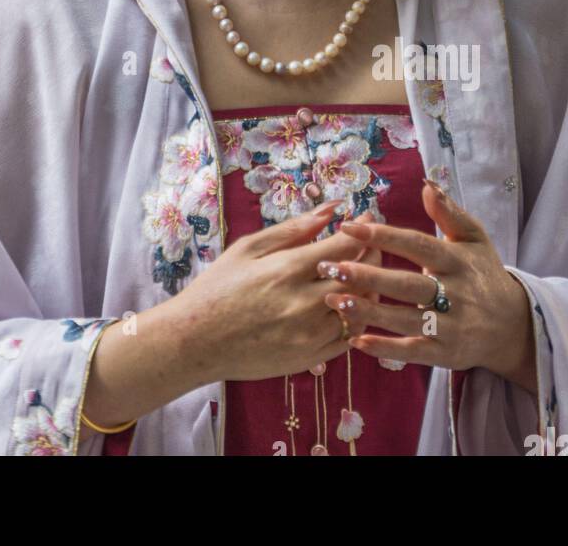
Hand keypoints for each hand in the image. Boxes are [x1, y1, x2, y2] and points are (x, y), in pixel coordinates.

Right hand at [167, 202, 393, 384]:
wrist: (196, 341)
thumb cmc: (218, 287)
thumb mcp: (248, 248)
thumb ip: (293, 229)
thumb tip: (330, 209)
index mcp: (288, 270)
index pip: (345, 247)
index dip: (362, 231)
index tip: (366, 220)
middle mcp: (304, 304)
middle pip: (360, 277)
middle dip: (371, 256)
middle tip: (369, 245)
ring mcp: (310, 335)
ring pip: (361, 309)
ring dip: (367, 289)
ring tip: (359, 275)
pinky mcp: (311, 358)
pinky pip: (349, 338)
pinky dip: (355, 318)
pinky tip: (346, 304)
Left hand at [319, 179, 537, 392]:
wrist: (513, 326)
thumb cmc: (483, 274)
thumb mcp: (474, 239)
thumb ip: (449, 212)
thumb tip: (426, 182)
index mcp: (456, 261)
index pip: (417, 245)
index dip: (383, 236)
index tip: (348, 226)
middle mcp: (454, 295)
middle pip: (406, 285)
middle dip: (368, 276)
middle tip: (330, 267)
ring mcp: (450, 327)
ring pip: (404, 320)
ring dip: (368, 311)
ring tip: (333, 299)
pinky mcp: (445, 354)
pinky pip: (412, 352)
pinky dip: (384, 348)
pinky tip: (355, 340)